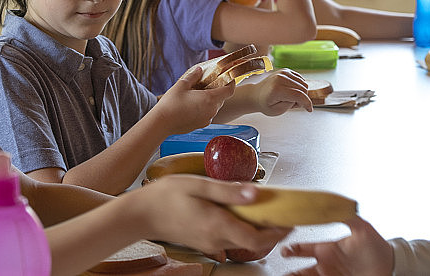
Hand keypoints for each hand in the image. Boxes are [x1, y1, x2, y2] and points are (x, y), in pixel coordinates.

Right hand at [133, 175, 290, 260]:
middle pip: (252, 243)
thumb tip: (256, 192)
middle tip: (284, 217)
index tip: (290, 222)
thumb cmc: (166, 196)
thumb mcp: (198, 185)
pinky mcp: (203, 241)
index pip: (256, 239)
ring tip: (267, 213)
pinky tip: (243, 215)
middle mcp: (215, 238)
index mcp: (217, 225)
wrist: (139, 214)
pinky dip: (242, 230)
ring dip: (258, 232)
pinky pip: (229, 239)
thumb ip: (228, 191)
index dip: (276, 233)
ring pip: (242, 242)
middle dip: (272, 232)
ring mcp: (209, 242)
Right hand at [153, 66, 235, 133]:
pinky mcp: (201, 125)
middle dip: (218, 90)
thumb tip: (199, 70)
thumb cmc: (171, 103)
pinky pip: (208, 114)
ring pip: (214, 107)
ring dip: (210, 100)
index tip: (229, 78)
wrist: (162, 123)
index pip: (229, 91)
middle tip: (209, 83)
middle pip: (222, 98)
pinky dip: (205, 108)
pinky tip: (193, 105)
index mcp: (210, 99)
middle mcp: (212, 110)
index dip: (231, 83)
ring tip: (198, 94)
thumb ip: (193, 76)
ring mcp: (207, 119)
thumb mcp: (182, 85)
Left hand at [252, 69, 312, 115]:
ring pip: (303, 83)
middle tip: (294, 105)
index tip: (309, 109)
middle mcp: (280, 78)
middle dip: (303, 99)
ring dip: (301, 92)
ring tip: (291, 98)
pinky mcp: (286, 70)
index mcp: (277, 89)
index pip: (299, 95)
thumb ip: (291, 104)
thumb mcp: (278, 110)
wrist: (256, 95)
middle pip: (303, 88)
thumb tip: (302, 98)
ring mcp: (283, 73)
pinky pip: (300, 79)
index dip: (307, 103)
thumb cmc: (265, 104)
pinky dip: (299, 86)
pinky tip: (292, 91)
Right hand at [281, 216, 393, 275]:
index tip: (282, 249)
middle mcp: (326, 264)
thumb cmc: (377, 248)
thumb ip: (345, 214)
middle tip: (278, 272)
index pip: (303, 248)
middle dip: (288, 271)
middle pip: (300, 269)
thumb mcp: (360, 228)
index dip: (291, 248)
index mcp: (328, 249)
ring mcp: (330, 275)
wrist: (390, 267)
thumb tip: (333, 201)